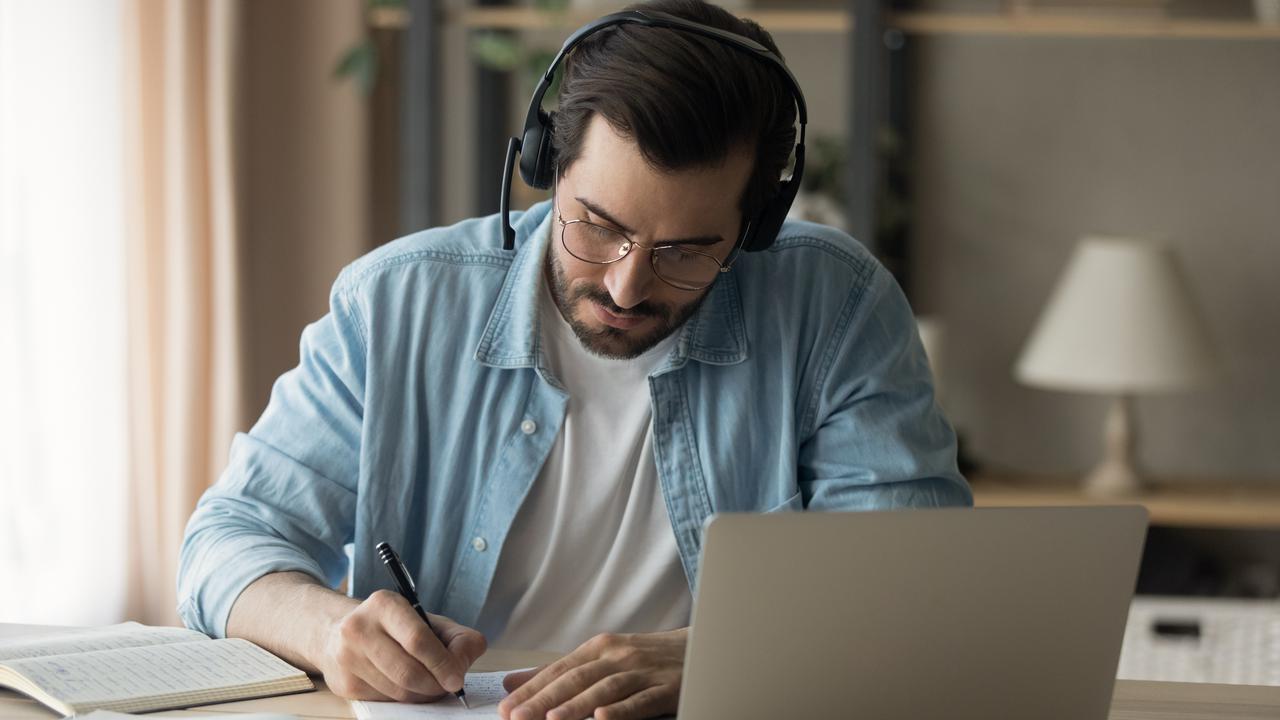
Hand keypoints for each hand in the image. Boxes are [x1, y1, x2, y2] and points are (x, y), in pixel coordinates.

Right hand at [316, 589, 486, 701]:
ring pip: (397, 692)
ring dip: (422, 694)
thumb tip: (463, 664)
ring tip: (430, 685)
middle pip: (407, 672)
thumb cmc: (393, 626)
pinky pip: (385, 701)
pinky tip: (406, 686)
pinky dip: (403, 699)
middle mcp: (360, 629)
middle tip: (447, 686)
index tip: (456, 679)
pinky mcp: (345, 683)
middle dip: (435, 685)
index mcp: (384, 605)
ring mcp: (348, 658)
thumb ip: (457, 637)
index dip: (442, 663)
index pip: (418, 640)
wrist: (338, 632)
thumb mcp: (427, 619)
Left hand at [498, 628, 686, 719]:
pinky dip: (622, 710)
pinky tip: (603, 718)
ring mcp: (642, 671)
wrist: (700, 649)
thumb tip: (512, 682)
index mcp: (599, 648)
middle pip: (576, 679)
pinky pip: (641, 701)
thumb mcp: (602, 659)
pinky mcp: (666, 688)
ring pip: (604, 689)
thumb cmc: (646, 658)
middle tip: (516, 716)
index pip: (558, 669)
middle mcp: (618, 656)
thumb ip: (560, 672)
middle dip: (543, 699)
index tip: (505, 707)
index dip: (531, 688)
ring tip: (551, 719)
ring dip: (576, 705)